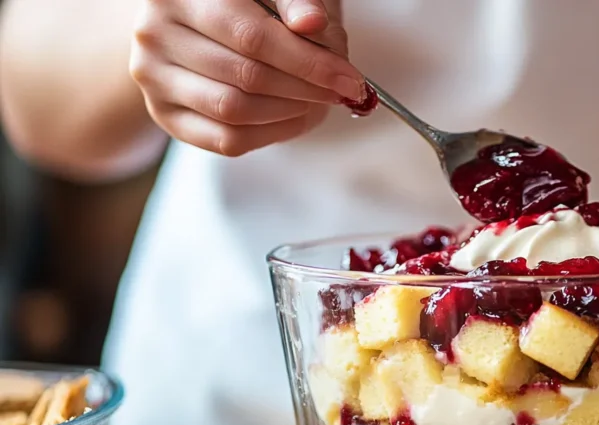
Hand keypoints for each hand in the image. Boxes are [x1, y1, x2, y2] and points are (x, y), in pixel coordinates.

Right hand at [130, 0, 360, 156]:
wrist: (205, 18)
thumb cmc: (249, 1)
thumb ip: (295, 0)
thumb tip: (312, 24)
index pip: (253, 37)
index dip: (309, 62)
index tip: (349, 78)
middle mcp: (155, 32)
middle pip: (246, 76)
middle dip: (306, 88)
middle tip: (338, 90)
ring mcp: (153, 75)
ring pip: (234, 110)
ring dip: (290, 112)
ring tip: (315, 100)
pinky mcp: (163, 113)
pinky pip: (224, 140)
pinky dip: (270, 134)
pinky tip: (292, 117)